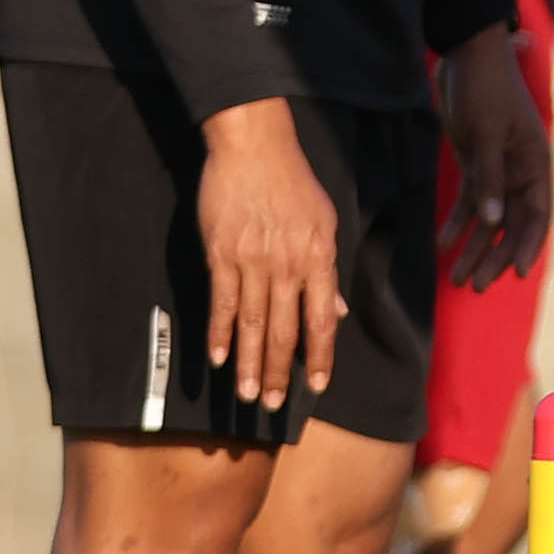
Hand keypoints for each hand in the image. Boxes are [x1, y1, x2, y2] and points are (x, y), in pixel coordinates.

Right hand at [197, 97, 342, 411]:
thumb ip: (328, 270)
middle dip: (279, 371)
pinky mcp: (221, 256)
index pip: (321, 320)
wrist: (255, 149)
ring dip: (248, 363)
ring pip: (251, 323)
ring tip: (247, 395)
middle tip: (273, 405)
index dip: (319, 356)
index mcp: (319, 258)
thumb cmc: (294, 183)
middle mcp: (288, 266)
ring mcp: (252, 262)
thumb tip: (336, 312)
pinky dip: (218, 333)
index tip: (316, 386)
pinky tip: (217, 358)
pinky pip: (222, 303)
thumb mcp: (326, 221)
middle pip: (283, 330)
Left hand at [432, 29, 553, 294]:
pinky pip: (470, 201)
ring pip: (491, 217)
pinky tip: (444, 244)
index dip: (530, 245)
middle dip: (497, 255)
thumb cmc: (484, 90)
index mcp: (535, 161)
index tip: (517, 275)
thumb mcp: (486, 133)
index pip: (539, 212)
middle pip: (514, 222)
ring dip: (475, 247)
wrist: (467, 55)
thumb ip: (490, 178)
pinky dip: (458, 222)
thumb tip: (493, 222)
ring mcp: (499, 167)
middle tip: (475, 285)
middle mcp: (522, 169)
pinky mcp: (476, 162)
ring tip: (457, 278)